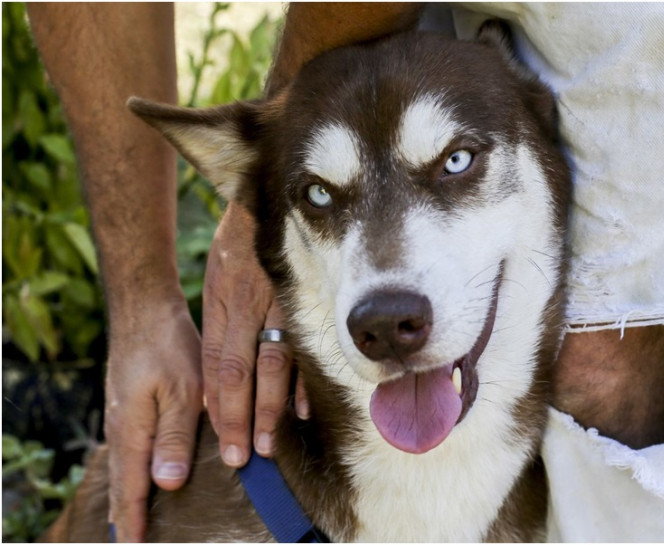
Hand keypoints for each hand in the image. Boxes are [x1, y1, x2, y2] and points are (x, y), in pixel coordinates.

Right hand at [104, 297, 202, 541]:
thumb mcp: (181, 392)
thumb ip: (174, 436)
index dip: (134, 521)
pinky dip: (131, 471)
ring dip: (127, 496)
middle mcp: (121, 429)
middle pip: (121, 483)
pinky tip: (141, 473)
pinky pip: (127, 449)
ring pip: (123, 466)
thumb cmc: (166, 348)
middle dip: (126, 516)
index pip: (131, 489)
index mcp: (132, 432)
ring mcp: (121, 416)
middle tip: (131, 543)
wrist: (143, 310)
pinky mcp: (127, 404)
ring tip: (132, 521)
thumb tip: (165, 483)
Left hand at [202, 202, 308, 466]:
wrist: (262, 197)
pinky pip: (301, 343)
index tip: (221, 439)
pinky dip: (301, 378)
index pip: (216, 365)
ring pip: (270, 363)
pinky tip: (300, 409)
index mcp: (220, 303)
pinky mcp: (301, 296)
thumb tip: (219, 372)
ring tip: (268, 444)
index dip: (217, 406)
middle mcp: (245, 306)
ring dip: (269, 407)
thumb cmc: (238, 245)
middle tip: (240, 457)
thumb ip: (221, 323)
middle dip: (238, 418)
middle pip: (239, 371)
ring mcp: (274, 302)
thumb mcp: (217, 279)